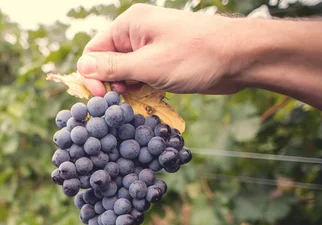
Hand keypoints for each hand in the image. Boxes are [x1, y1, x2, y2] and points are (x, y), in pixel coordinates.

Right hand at [77, 4, 246, 96]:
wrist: (240, 58)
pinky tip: (149, 100)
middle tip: (122, 102)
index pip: (94, 50)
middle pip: (107, 62)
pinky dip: (141, 91)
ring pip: (124, 73)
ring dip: (126, 90)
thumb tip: (82, 68)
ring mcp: (151, 48)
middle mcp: (137, 34)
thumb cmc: (196, 56)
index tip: (102, 98)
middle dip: (110, 85)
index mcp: (130, 25)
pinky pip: (141, 77)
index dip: (92, 76)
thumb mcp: (149, 65)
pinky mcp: (163, 62)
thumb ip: (113, 68)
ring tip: (138, 101)